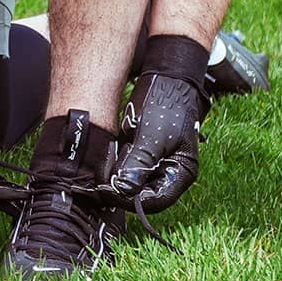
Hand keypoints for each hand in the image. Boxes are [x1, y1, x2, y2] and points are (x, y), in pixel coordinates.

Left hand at [107, 70, 207, 213]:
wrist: (165, 79)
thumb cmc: (165, 105)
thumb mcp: (152, 135)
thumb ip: (140, 163)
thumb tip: (124, 189)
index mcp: (181, 173)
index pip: (157, 201)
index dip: (132, 200)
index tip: (110, 192)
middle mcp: (170, 172)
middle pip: (144, 195)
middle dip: (123, 192)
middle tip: (100, 185)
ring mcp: (157, 163)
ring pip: (134, 183)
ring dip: (118, 180)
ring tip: (101, 174)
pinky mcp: (144, 153)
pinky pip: (129, 168)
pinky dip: (118, 168)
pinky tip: (105, 163)